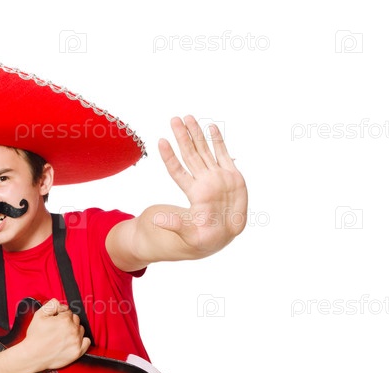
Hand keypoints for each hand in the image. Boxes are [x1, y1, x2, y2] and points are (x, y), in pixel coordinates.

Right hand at [22, 299, 89, 370]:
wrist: (33, 356)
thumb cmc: (35, 337)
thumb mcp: (39, 315)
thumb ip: (52, 305)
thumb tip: (60, 304)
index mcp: (65, 320)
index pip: (68, 312)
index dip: (60, 315)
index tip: (55, 321)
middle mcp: (73, 330)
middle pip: (75, 319)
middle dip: (68, 322)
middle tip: (57, 328)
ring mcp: (76, 341)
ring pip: (81, 329)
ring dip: (74, 330)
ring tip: (63, 335)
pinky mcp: (78, 351)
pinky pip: (87, 342)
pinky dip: (82, 340)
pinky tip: (73, 341)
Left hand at [155, 115, 247, 255]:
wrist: (223, 238)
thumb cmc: (204, 239)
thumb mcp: (189, 236)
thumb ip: (175, 225)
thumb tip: (155, 219)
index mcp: (194, 193)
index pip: (178, 171)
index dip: (170, 156)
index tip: (161, 141)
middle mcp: (203, 182)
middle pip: (190, 155)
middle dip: (183, 137)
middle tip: (174, 119)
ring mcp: (218, 177)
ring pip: (205, 151)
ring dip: (197, 135)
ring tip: (188, 117)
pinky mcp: (233, 178)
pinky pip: (224, 156)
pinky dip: (218, 142)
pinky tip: (212, 128)